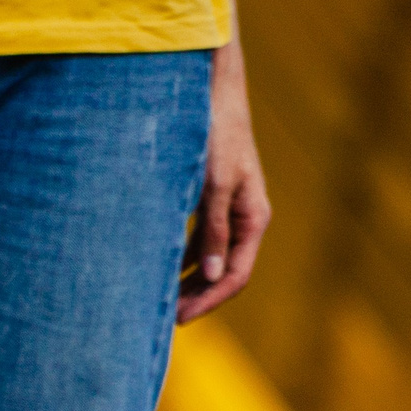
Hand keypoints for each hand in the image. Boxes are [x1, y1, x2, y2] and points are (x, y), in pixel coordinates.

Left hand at [178, 37, 269, 323]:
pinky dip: (180, 256)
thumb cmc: (215, 133)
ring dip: (186, 279)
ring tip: (158, 298)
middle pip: (222, 273)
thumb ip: (213, 230)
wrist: (210, 91)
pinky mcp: (210, 198)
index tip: (179, 319)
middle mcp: (243, 218)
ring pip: (209, 257)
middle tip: (163, 318)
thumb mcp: (212, 185)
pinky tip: (158, 266)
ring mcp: (227, 209)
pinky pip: (198, 239)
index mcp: (253, 219)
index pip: (235, 276)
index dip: (209, 301)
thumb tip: (212, 275)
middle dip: (196, 296)